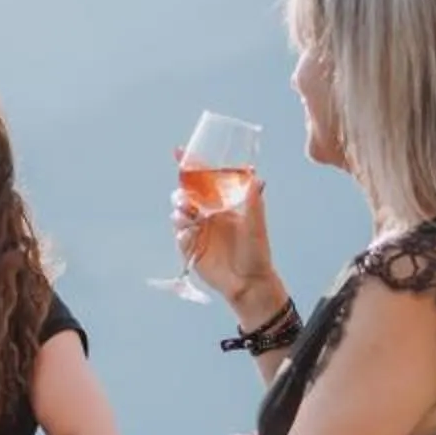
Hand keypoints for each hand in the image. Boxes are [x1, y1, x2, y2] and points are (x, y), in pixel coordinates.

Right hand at [171, 154, 281, 314]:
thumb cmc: (257, 252)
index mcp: (221, 204)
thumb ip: (253, 202)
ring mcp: (197, 232)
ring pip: (178, 214)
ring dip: (179, 211)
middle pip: (185, 195)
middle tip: (187, 200)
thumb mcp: (256, 224)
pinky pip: (179, 236)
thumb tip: (257, 177)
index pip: (202, 181)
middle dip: (181, 193)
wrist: (249, 282)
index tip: (178, 151)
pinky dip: (182, 233)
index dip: (189, 166)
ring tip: (189, 217)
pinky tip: (193, 237)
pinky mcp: (190, 249)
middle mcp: (207, 215)